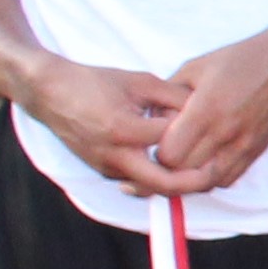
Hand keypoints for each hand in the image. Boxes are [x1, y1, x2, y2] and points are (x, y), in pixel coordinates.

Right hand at [23, 59, 199, 195]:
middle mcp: (114, 156)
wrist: (50, 93)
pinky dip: (158, 176)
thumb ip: (174, 96)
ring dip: (177, 182)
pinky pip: (138, 180)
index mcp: (124, 130)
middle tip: (217, 171)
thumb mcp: (140, 81)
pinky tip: (175, 161)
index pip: (172, 143)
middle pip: (164, 184)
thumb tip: (206, 108)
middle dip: (195, 183)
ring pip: (151, 187)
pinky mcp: (103, 171)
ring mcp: (106, 167)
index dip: (194, 134)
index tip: (211, 128)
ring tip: (201, 165)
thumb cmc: (95, 82)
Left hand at [145, 19, 267, 189]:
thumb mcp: (195, 68)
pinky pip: (228, 179)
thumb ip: (168, 95)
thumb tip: (151, 119)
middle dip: (169, 166)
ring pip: (206, 183)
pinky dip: (212, 177)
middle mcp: (226, 132)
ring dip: (190, 177)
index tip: (155, 142)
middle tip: (165, 154)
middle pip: (184, 172)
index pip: (169, 154)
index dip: (157, 151)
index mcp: (206, 109)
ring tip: (184, 162)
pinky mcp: (257, 150)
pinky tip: (206, 162)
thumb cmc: (241, 59)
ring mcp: (244, 145)